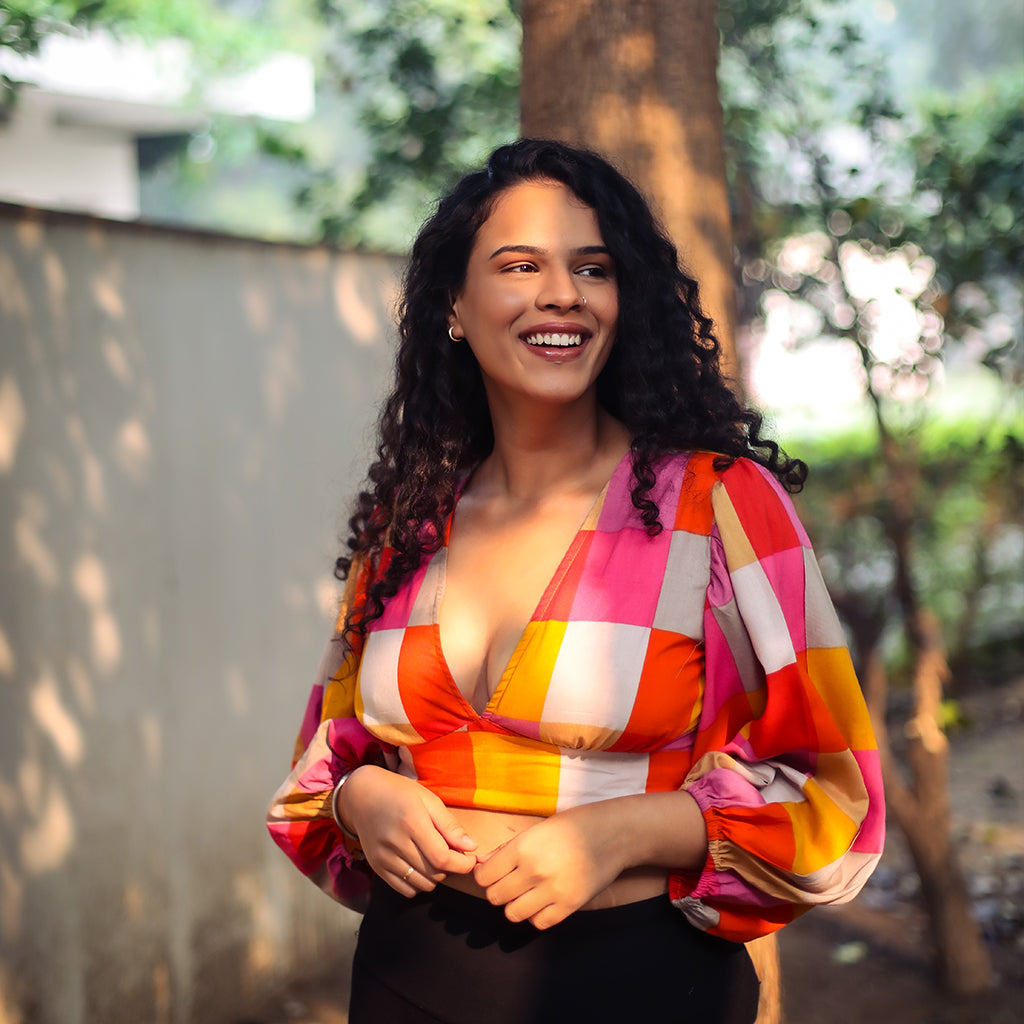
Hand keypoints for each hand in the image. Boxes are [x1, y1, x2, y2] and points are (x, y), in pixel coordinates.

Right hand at [339, 765, 477, 895]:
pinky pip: (405, 889)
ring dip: (435, 876)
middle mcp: (395, 842)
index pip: (442, 857)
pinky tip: (419, 866)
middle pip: (434, 873)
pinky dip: (418, 883)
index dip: (462, 864)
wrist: (362, 795)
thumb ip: (450, 825)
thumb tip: (471, 847)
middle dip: (451, 869)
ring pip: (422, 884)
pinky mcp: (377, 867)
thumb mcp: (428, 799)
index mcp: (412, 821)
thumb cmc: (399, 793)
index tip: (470, 860)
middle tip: (452, 853)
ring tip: (434, 857)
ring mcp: (383, 857)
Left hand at [472, 804, 623, 929]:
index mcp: (523, 847)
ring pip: (513, 913)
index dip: (485, 875)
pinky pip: (539, 922)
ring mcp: (552, 891)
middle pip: (496, 897)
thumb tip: (481, 863)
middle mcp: (534, 871)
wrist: (613, 834)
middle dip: (499, 890)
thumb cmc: (572, 825)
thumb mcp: (536, 829)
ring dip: (516, 904)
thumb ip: (508, 849)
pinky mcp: (569, 906)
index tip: (493, 873)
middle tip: (510, 882)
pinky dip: (536, 914)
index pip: (485, 876)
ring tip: (527, 892)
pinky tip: (543, 900)